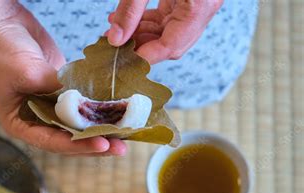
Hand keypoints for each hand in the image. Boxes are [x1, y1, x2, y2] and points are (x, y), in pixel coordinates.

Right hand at [0, 0, 126, 155]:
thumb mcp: (27, 73)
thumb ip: (57, 91)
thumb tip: (88, 105)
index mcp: (20, 123)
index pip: (51, 142)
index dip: (78, 145)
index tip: (102, 143)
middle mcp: (35, 117)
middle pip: (68, 137)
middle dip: (94, 141)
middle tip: (120, 146)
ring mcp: (49, 102)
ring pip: (77, 120)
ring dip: (99, 125)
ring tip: (124, 131)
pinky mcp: (60, 86)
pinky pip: (81, 99)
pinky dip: (97, 104)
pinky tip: (116, 107)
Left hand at [107, 0, 222, 63]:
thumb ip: (130, 9)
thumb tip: (115, 39)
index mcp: (200, 3)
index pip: (171, 46)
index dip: (144, 57)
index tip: (120, 62)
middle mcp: (205, 6)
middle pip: (172, 44)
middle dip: (141, 46)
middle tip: (113, 46)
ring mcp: (199, 2)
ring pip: (170, 32)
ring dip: (142, 34)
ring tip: (114, 29)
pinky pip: (170, 18)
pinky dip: (149, 21)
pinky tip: (127, 19)